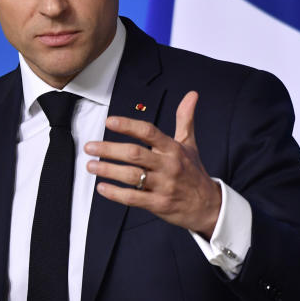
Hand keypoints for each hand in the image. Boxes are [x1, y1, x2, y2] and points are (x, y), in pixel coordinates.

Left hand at [85, 91, 220, 236]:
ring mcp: (163, 185)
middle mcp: (168, 165)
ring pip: (131, 175)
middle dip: (109, 149)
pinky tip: (102, 187)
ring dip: (108, 169)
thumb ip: (185, 119)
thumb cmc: (194, 173)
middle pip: (135, 154)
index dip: (128, 125)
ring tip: (91, 165)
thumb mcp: (190, 144)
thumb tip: (191, 95)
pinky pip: (133, 198)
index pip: (148, 132)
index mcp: (173, 149)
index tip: (109, 121)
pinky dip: (115, 193)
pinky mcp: (158, 204)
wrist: (208, 205)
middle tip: (90, 146)